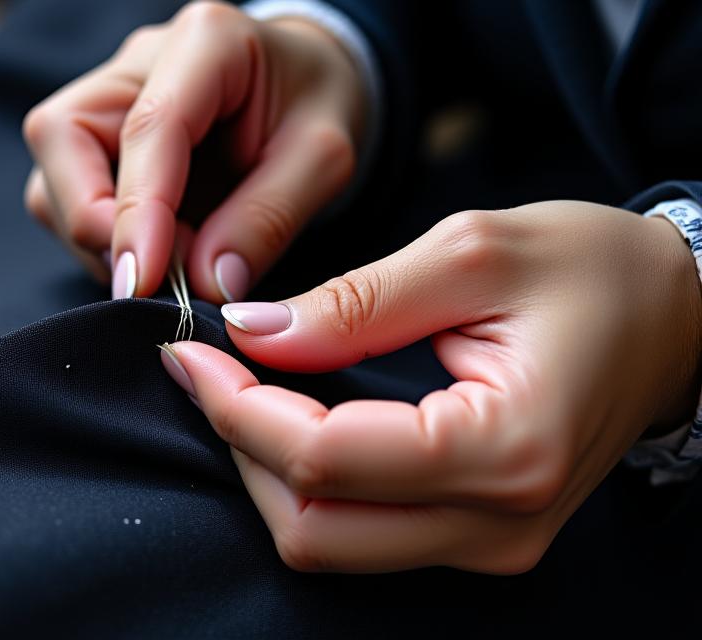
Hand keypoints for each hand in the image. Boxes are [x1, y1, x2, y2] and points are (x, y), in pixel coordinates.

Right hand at [22, 1, 364, 300]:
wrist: (306, 84)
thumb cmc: (318, 107)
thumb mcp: (324, 160)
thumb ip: (267, 219)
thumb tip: (206, 285)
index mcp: (206, 40)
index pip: (147, 127)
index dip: (136, 211)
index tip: (142, 283)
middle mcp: (136, 62)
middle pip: (62, 138)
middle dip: (97, 224)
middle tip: (161, 278)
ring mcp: (107, 100)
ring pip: (53, 179)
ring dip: (102, 241)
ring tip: (177, 266)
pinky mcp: (96, 143)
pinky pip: (69, 202)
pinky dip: (108, 244)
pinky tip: (162, 254)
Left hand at [159, 202, 701, 572]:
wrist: (674, 318)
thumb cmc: (590, 270)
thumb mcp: (469, 253)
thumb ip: (353, 303)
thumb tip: (251, 334)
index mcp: (502, 450)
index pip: (321, 460)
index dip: (236, 407)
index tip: (190, 350)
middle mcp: (495, 524)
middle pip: (310, 529)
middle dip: (239, 446)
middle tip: (205, 368)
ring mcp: (488, 543)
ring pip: (326, 544)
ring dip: (265, 470)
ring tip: (238, 388)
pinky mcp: (477, 536)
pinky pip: (359, 532)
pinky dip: (305, 482)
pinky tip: (288, 419)